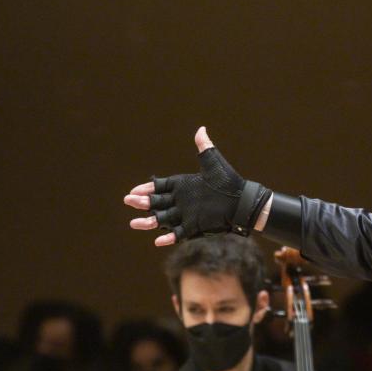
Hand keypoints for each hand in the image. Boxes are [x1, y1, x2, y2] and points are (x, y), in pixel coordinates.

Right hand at [124, 127, 271, 245]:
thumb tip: (201, 129)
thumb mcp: (215, 165)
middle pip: (156, 203)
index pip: (159, 187)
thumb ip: (205, 149)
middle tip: (129, 201)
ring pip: (162, 220)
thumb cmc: (229, 182)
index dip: (146, 189)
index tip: (134, 190)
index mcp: (182, 186)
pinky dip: (168, 238)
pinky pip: (178, 235)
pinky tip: (157, 241)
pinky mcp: (194, 228)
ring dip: (148, 222)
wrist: (242, 202)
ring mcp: (186, 216)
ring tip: (134, 224)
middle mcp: (181, 201)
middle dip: (142, 203)